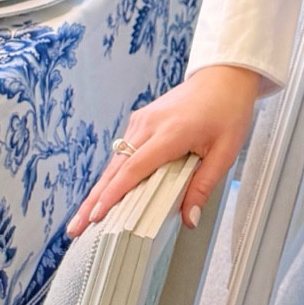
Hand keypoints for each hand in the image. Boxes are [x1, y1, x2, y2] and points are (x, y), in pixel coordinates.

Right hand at [66, 63, 265, 236]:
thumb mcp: (225, 152)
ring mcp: (142, 120)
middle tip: (75, 228)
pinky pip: (123, 151)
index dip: (114, 195)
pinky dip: (112, 174)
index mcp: (170, 132)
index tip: (96, 216)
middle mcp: (149, 124)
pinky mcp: (141, 120)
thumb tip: (189, 218)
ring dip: (99, 190)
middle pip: (115, 169)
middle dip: (94, 201)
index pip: (135, 169)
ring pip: (115, 161)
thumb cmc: (228, 110)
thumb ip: (204, 186)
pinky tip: (104, 194)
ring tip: (83, 218)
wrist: (224, 76)